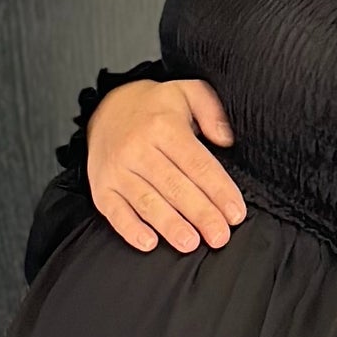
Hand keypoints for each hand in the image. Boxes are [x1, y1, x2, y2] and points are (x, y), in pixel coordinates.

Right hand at [85, 78, 248, 253]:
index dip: (219, 191)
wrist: (105, 108)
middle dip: (201, 215)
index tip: (235, 213)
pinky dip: (130, 229)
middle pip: (175, 187)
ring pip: (147, 202)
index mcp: (164, 126)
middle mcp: (138, 148)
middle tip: (219, 236)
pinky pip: (115, 211)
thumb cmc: (152, 108)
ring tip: (190, 243)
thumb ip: (211, 111)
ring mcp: (117, 169)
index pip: (197, 164)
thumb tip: (226, 139)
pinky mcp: (101, 186)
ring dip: (170, 226)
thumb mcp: (186, 92)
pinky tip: (149, 242)